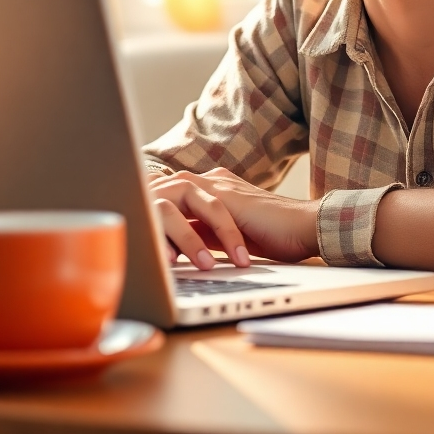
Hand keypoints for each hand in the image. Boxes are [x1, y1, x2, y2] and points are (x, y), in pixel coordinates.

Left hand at [147, 167, 319, 269]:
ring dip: (158, 222)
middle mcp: (212, 182)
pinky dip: (183, 232)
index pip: (168, 194)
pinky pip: (197, 210)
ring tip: (143, 245)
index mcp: (210, 188)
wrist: (307, 226)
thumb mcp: (227, 237)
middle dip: (142, 208)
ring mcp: (220, 187)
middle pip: (163, 187)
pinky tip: (173, 252)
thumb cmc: (273, 235)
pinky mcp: (231, 199)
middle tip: (126, 231)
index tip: (130, 225)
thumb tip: (174, 249)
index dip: (147, 208)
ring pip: (174, 195)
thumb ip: (204, 233)